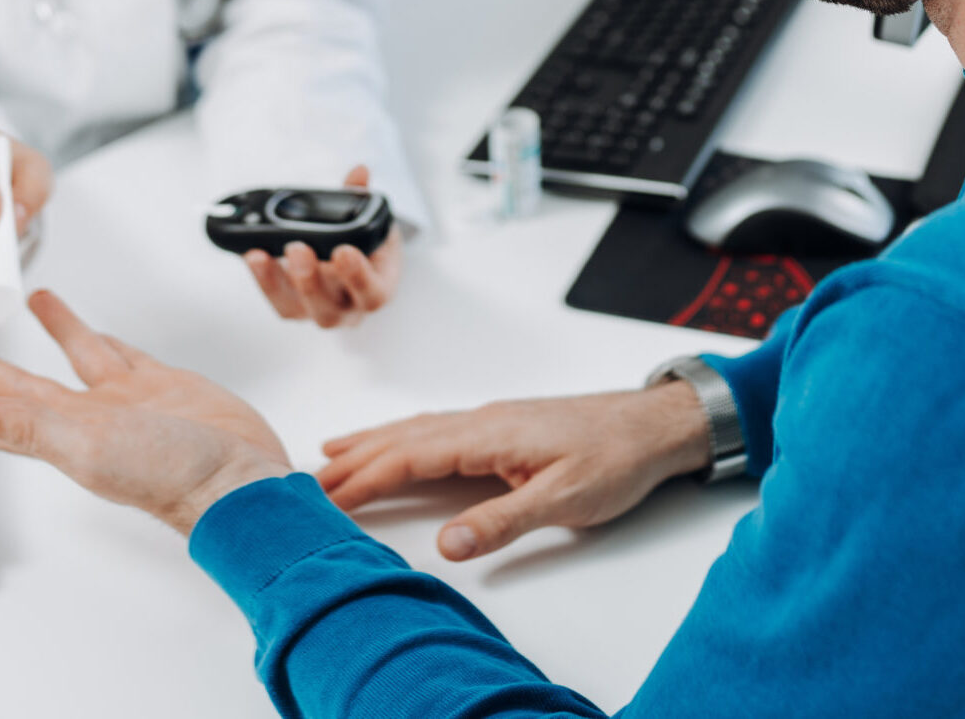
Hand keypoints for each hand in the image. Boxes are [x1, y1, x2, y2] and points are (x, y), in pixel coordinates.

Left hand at [0, 289, 290, 533]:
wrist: (239, 478)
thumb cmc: (169, 475)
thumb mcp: (85, 444)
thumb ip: (25, 424)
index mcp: (62, 436)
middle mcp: (90, 419)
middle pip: (27, 386)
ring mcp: (128, 402)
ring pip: (80, 356)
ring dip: (56, 330)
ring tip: (38, 299)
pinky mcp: (166, 386)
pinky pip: (127, 355)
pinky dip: (109, 342)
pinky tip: (102, 334)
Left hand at [242, 164, 400, 327]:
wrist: (356, 266)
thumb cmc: (367, 247)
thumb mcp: (374, 222)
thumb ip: (364, 198)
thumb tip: (359, 173)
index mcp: (377, 289)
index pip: (373, 293)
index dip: (357, 276)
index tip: (343, 251)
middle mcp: (348, 308)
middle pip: (330, 310)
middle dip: (310, 280)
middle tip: (297, 248)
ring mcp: (317, 310)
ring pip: (295, 309)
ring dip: (275, 282)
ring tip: (261, 255)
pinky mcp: (292, 307)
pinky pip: (274, 298)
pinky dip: (261, 277)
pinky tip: (252, 255)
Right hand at [316, 382, 711, 560]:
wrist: (657, 424)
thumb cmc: (617, 457)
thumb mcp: (565, 499)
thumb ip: (504, 521)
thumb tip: (448, 544)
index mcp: (489, 434)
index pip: (410, 456)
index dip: (364, 478)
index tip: (325, 496)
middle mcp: (484, 420)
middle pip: (404, 438)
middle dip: (354, 459)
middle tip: (307, 480)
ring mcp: (493, 420)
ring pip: (418, 429)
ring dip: (373, 442)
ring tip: (332, 454)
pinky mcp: (505, 426)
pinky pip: (438, 428)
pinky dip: (405, 436)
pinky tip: (400, 442)